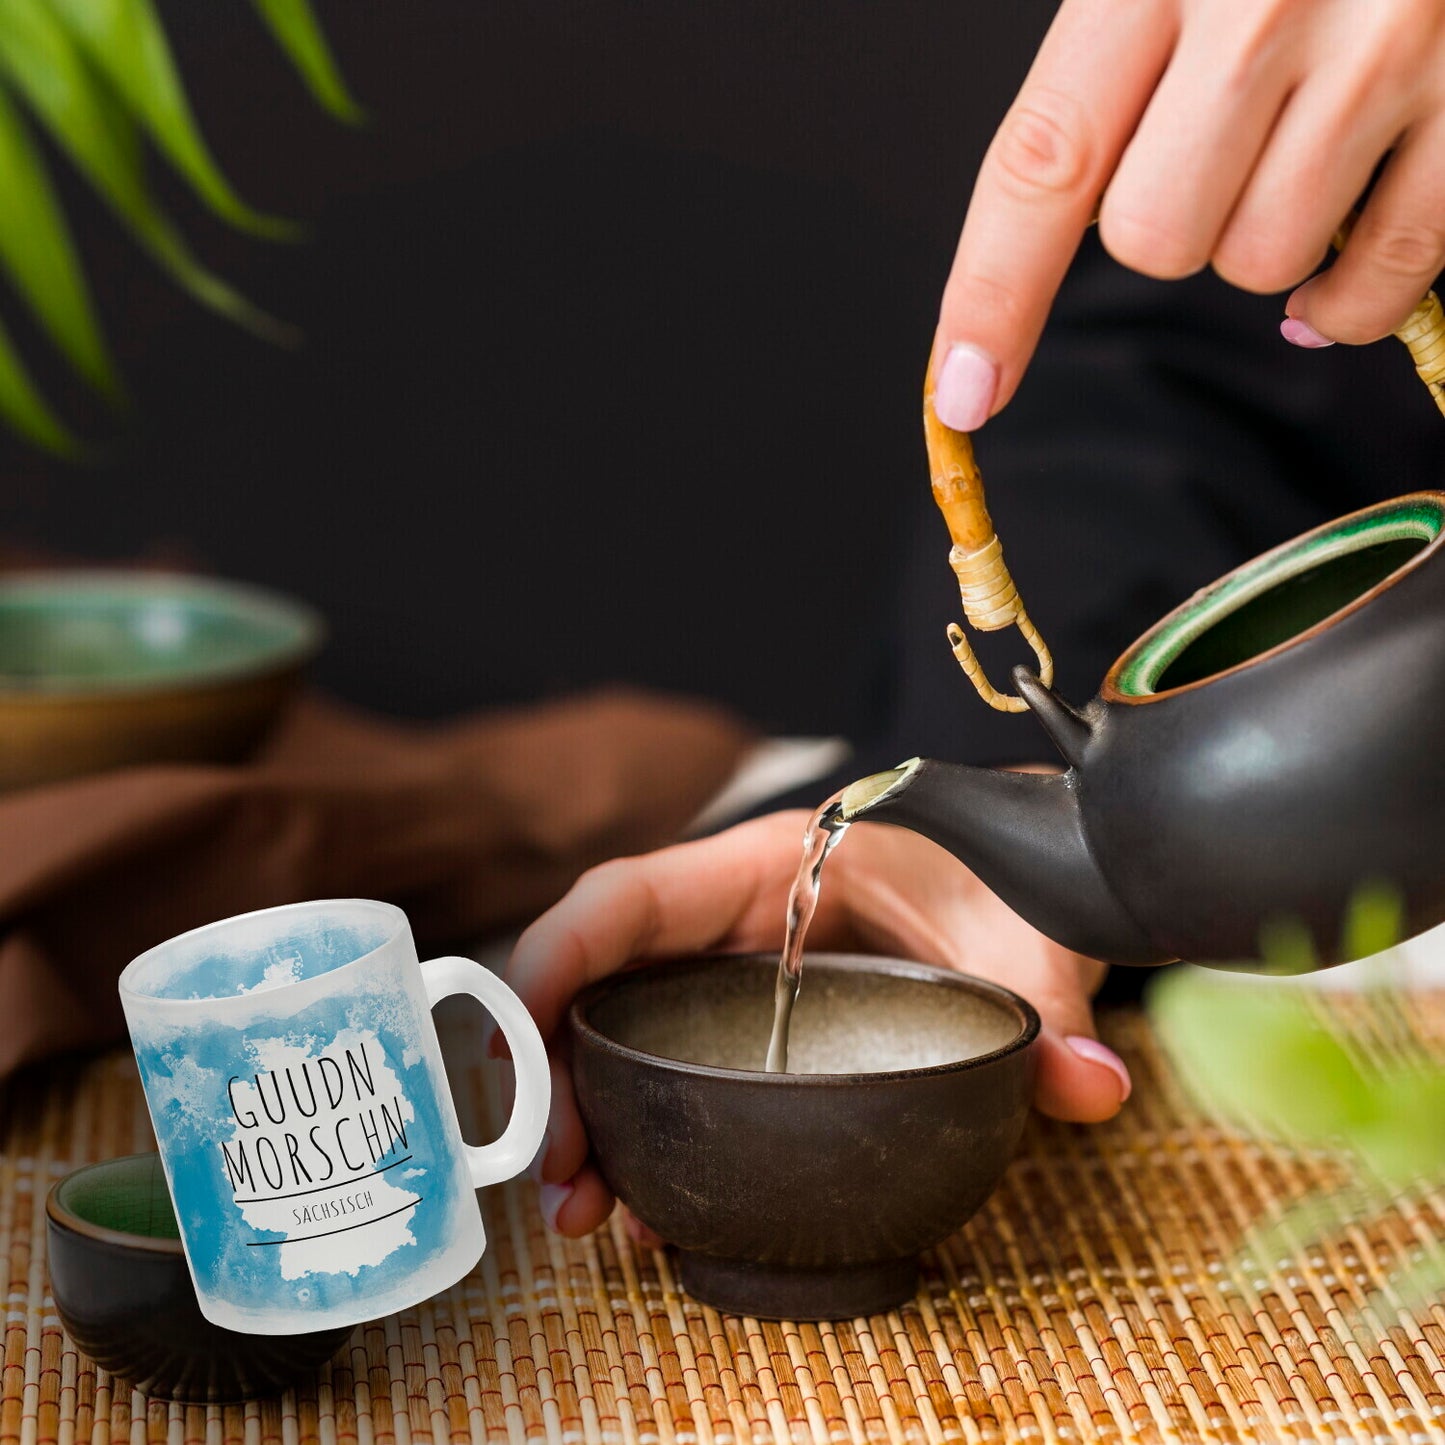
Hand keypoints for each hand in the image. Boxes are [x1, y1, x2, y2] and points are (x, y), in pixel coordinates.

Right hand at [504, 810, 1128, 1236]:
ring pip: (626, 1033)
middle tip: (565, 1187)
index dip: (559, 957)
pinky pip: (669, 1064)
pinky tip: (648, 1203)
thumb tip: (1090, 1087)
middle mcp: (730, 921)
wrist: (1015, 864)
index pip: (631, 897)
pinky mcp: (752, 1021)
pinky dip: (642, 1128)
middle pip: (605, 983)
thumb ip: (1050, 1008)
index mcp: (772, 868)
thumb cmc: (998, 872)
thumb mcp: (1022, 937)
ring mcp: (733, 973)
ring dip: (592, 1119)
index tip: (521, 1038)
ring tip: (590, 1218)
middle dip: (559, 1079)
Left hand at [932, 0, 1444, 431]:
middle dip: (1172, 225)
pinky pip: (1380, 277)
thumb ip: (1113, 66)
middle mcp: (1268, 1)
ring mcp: (1389, 48)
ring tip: (1310, 141)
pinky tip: (1354, 224)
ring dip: (1268, 236)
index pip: (1044, 162)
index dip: (993, 295)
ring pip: (1261, 264)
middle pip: (1154, 239)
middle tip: (1222, 144)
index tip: (965, 389)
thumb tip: (1056, 232)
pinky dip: (1353, 291)